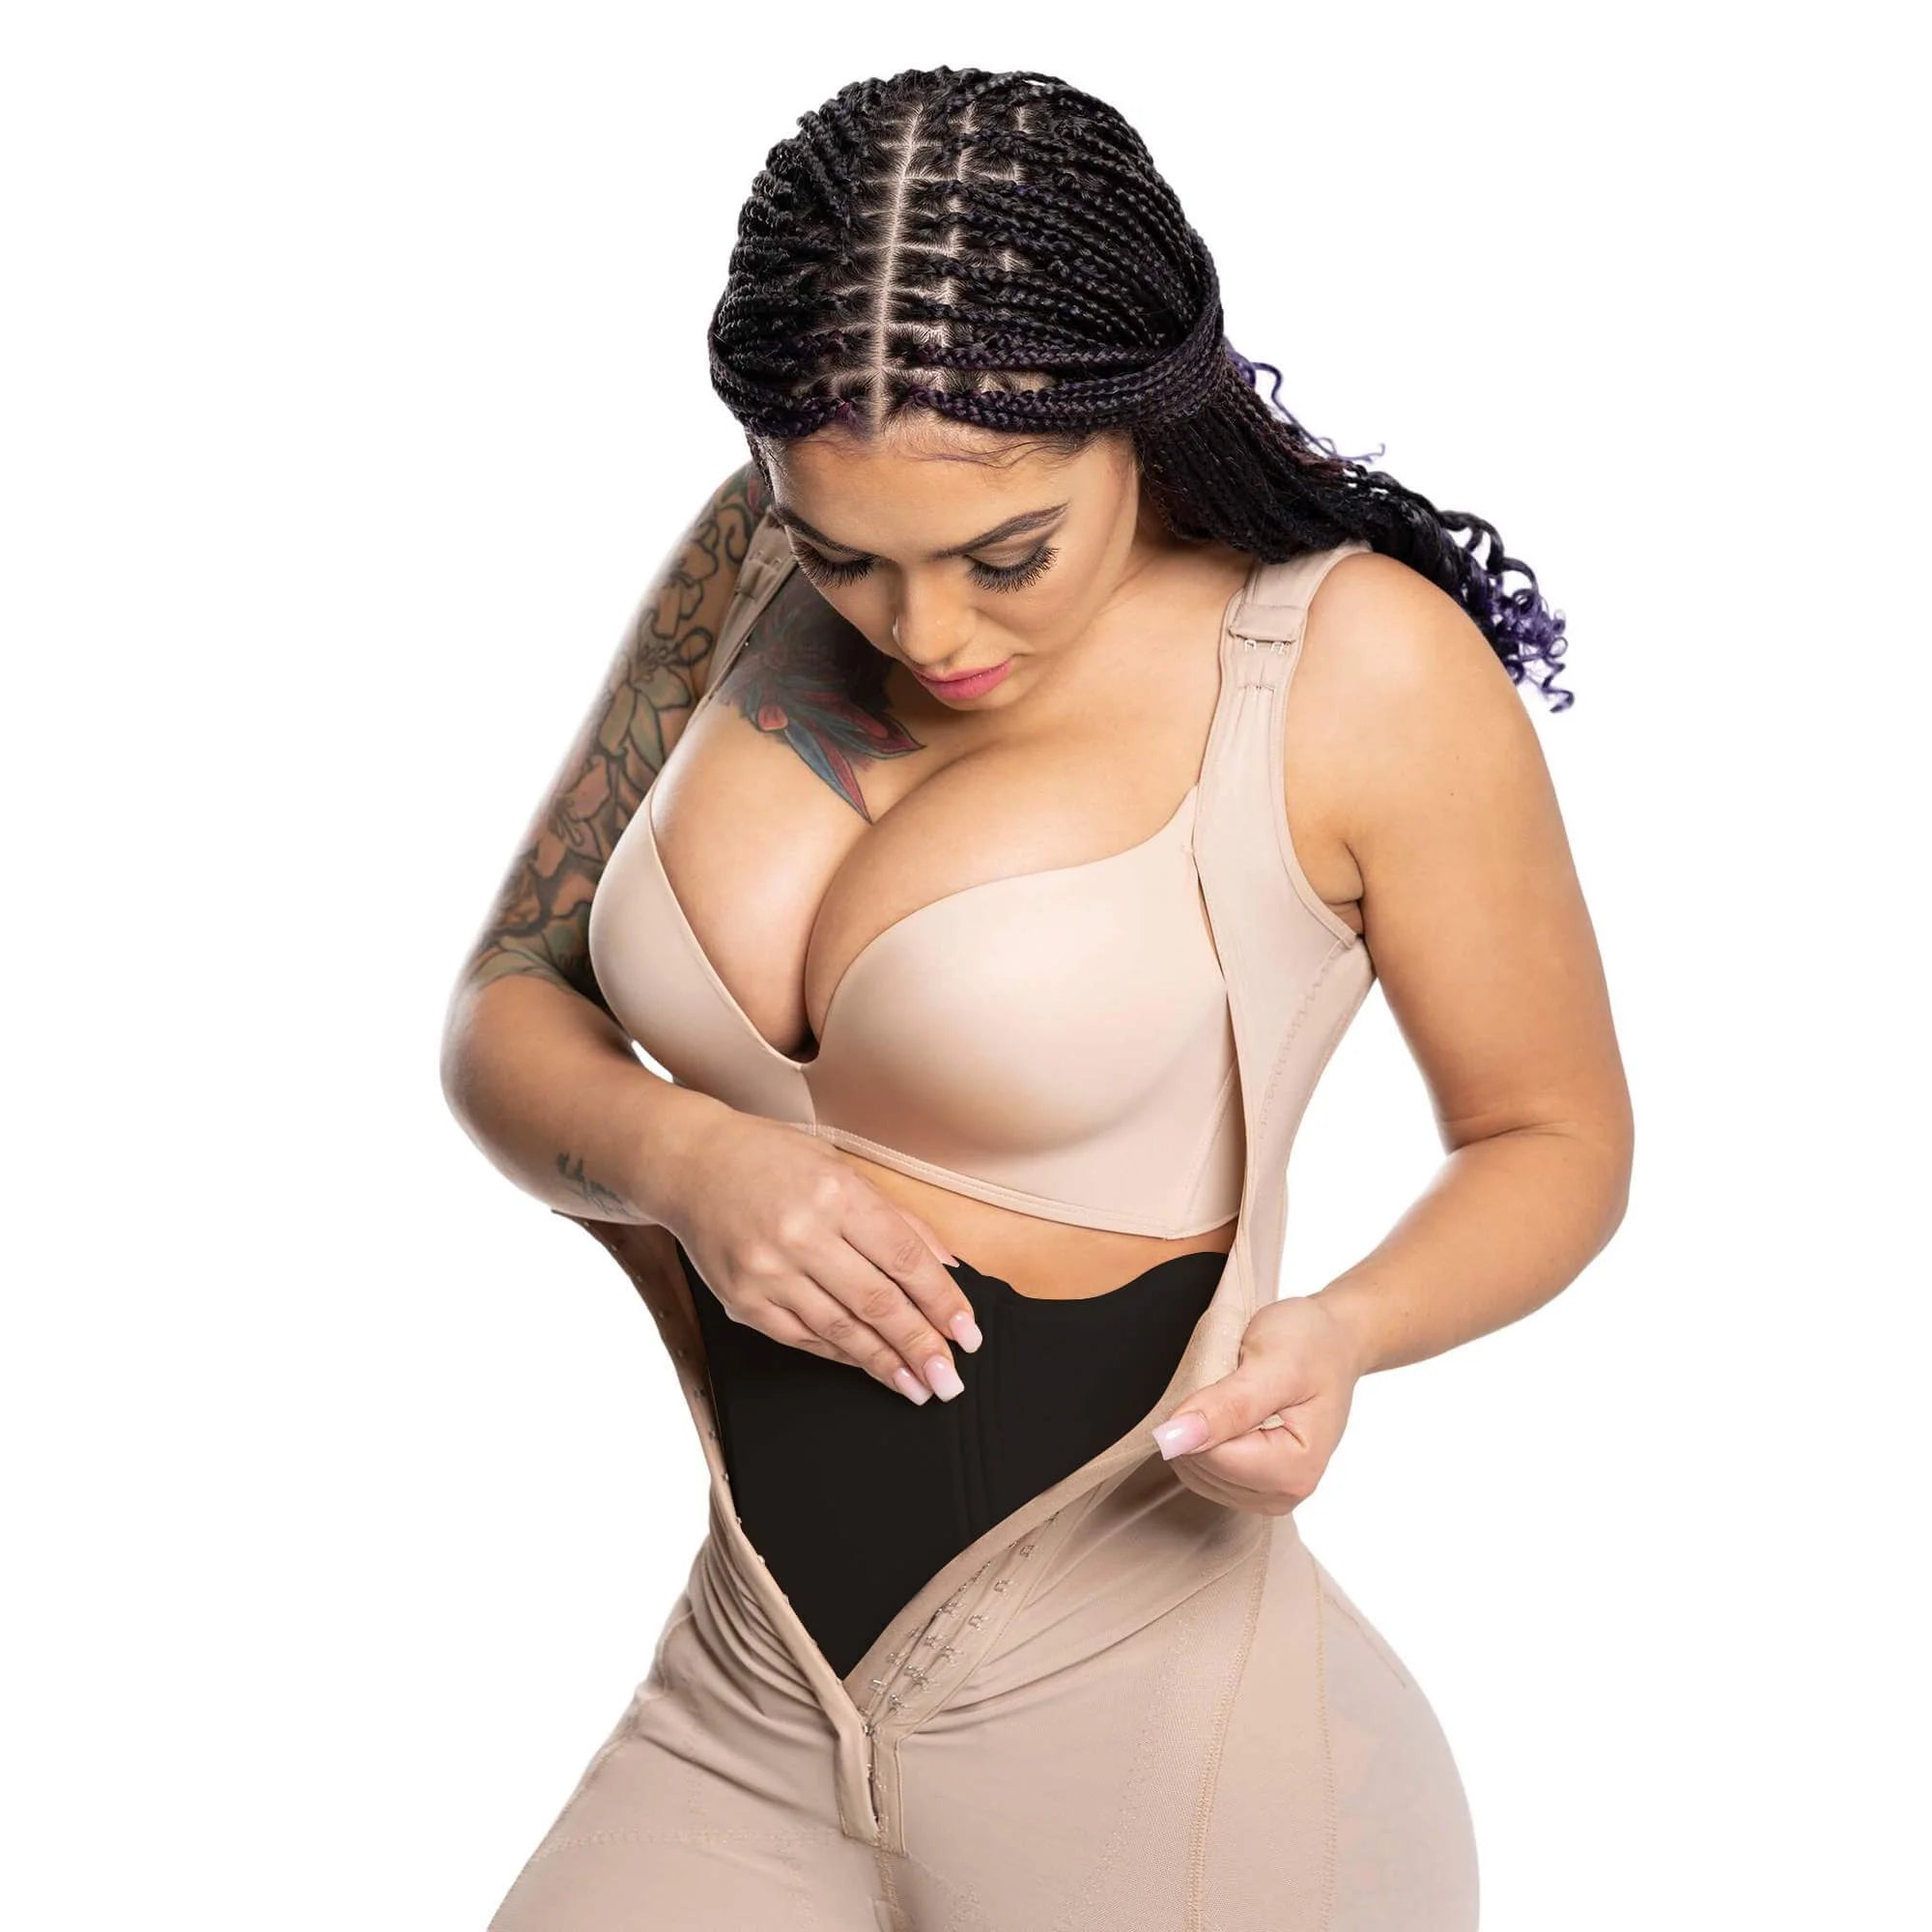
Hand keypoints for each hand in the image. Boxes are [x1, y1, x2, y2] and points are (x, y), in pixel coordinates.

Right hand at [660, 1106, 982, 1404]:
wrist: (690, 1166)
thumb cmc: (771, 1159)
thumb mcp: (840, 1167)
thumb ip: (896, 1218)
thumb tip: (946, 1266)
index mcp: (834, 1193)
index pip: (903, 1258)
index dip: (941, 1301)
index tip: (968, 1333)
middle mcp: (801, 1234)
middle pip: (877, 1302)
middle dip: (920, 1346)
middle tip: (950, 1378)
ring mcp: (768, 1272)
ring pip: (841, 1329)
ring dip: (885, 1363)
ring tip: (919, 1386)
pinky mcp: (743, 1300)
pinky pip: (803, 1338)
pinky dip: (841, 1355)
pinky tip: (869, 1365)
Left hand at [1146, 1294, 1364, 1513]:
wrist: (1334, 1341)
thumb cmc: (1312, 1346)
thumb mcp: (1272, 1364)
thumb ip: (1227, 1406)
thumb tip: (1173, 1439)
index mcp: (1295, 1468)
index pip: (1211, 1457)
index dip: (1200, 1415)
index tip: (1222, 1378)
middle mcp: (1284, 1493)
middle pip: (1201, 1468)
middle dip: (1201, 1422)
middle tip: (1232, 1383)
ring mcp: (1269, 1494)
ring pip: (1195, 1472)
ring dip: (1201, 1429)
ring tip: (1234, 1397)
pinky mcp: (1255, 1487)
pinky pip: (1203, 1471)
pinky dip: (1204, 1439)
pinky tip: (1228, 1414)